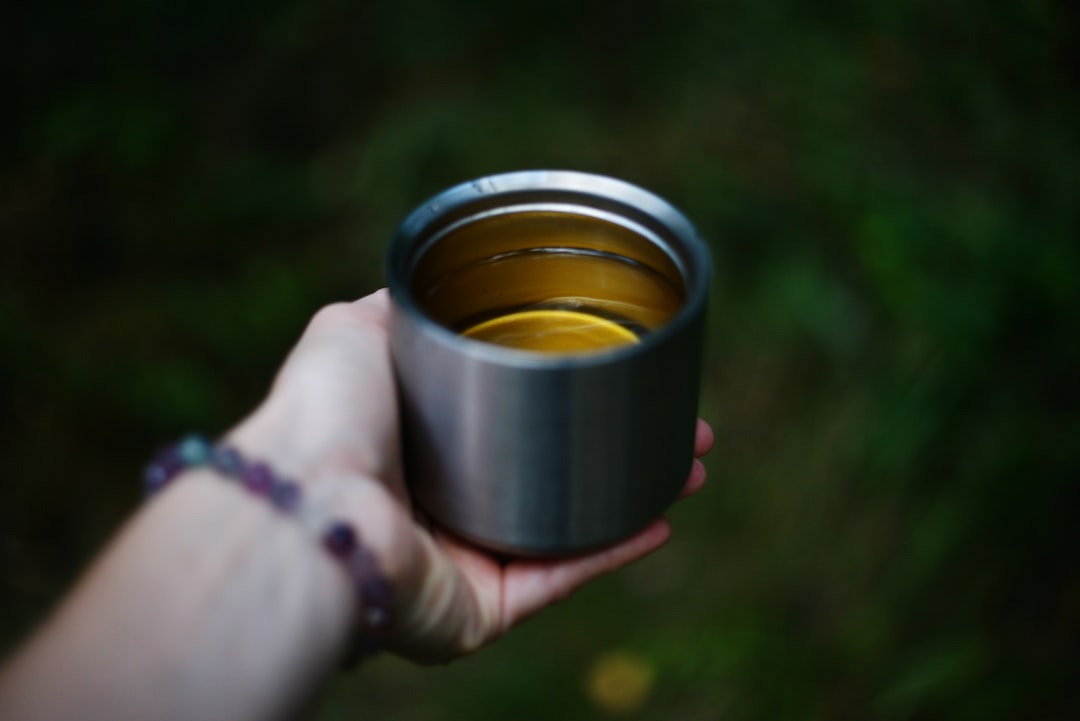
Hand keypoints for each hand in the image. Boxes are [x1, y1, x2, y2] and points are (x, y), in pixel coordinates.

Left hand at [230, 289, 713, 663]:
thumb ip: (400, 312)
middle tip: (679, 424)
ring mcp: (464, 559)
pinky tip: (660, 518)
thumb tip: (427, 282)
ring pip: (568, 528)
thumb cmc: (322, 413)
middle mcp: (444, 505)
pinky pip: (559, 579)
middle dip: (619, 450)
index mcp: (419, 446)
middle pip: (551, 477)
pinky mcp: (480, 607)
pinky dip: (612, 551)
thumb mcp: (355, 330)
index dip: (569, 397)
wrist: (306, 503)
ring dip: (633, 498)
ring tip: (690, 465)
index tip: (620, 371)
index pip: (510, 423)